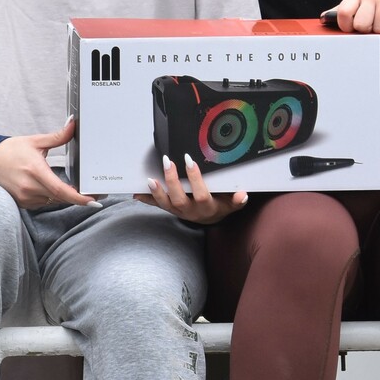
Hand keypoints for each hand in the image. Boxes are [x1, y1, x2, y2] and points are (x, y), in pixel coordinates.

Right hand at [0, 117, 94, 209]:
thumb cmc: (9, 150)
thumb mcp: (35, 141)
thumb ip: (57, 136)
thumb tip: (73, 125)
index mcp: (35, 171)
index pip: (61, 190)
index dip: (79, 198)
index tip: (93, 201)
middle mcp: (30, 187)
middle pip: (60, 197)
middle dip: (74, 195)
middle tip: (89, 192)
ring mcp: (25, 197)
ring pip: (52, 200)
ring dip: (60, 194)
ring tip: (57, 181)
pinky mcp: (22, 203)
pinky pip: (43, 203)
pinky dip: (48, 196)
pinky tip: (44, 185)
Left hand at [133, 153, 247, 223]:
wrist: (210, 219)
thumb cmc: (220, 206)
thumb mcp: (230, 204)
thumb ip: (237, 200)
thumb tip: (243, 195)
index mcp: (207, 208)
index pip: (201, 195)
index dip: (195, 179)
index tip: (189, 160)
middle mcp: (191, 211)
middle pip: (179, 199)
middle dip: (172, 181)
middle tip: (168, 162)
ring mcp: (178, 211)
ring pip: (166, 204)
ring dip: (156, 192)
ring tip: (150, 179)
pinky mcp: (170, 209)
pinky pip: (157, 206)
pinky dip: (146, 199)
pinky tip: (136, 194)